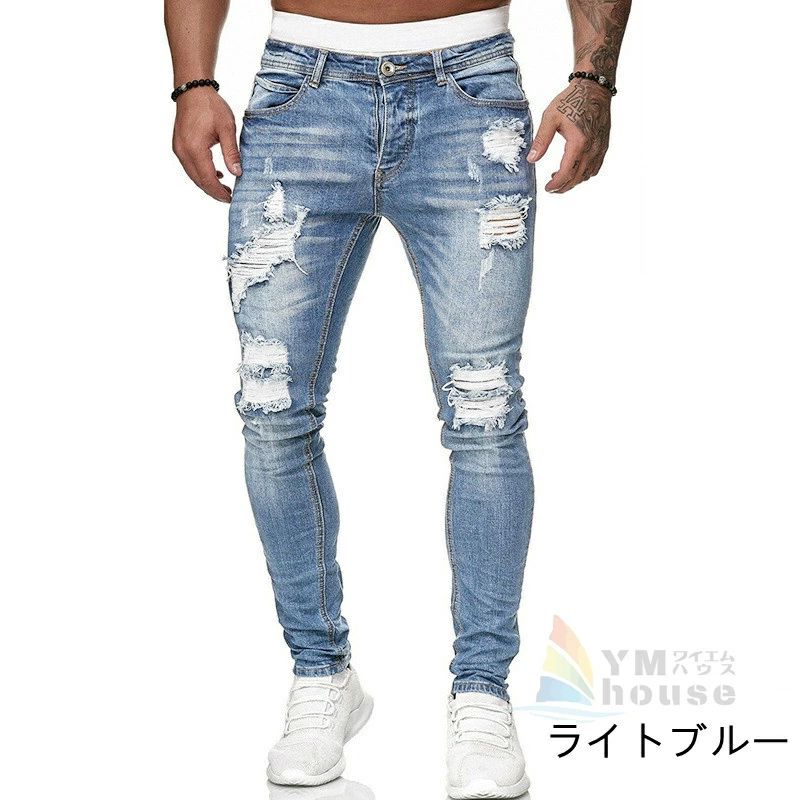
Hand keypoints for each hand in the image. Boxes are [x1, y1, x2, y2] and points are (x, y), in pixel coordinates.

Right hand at [172, 88, 240, 202]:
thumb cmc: (210, 106)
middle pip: (199, 181)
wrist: (192, 89)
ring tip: (225, 187)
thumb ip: (231, 152)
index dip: (219, 192)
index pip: (208, 179)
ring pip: (193, 175)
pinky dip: (201, 174)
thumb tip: (237, 173)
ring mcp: (178, 149)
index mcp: (195, 149)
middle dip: (214, 191)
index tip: (231, 199)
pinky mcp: (178, 146)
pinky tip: (215, 173)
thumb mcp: (227, 128)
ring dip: (208, 183)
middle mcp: (183, 152)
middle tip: (229, 196)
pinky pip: (190, 167)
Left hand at [527, 80, 610, 193]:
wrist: (593, 88)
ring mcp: (600, 148)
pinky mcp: (603, 145)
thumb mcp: (550, 118)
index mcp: (578, 143)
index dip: (556, 184)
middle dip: (563, 186)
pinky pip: (595, 167)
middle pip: (577, 178)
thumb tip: (531, 159)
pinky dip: (584, 173)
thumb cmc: (571, 100)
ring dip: (574, 181)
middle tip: (552, 188)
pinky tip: (574, 169)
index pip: (566, 173)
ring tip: (560, 177)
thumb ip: (541, 140)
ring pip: (587, 175)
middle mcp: (592, 148)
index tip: (547, 188)